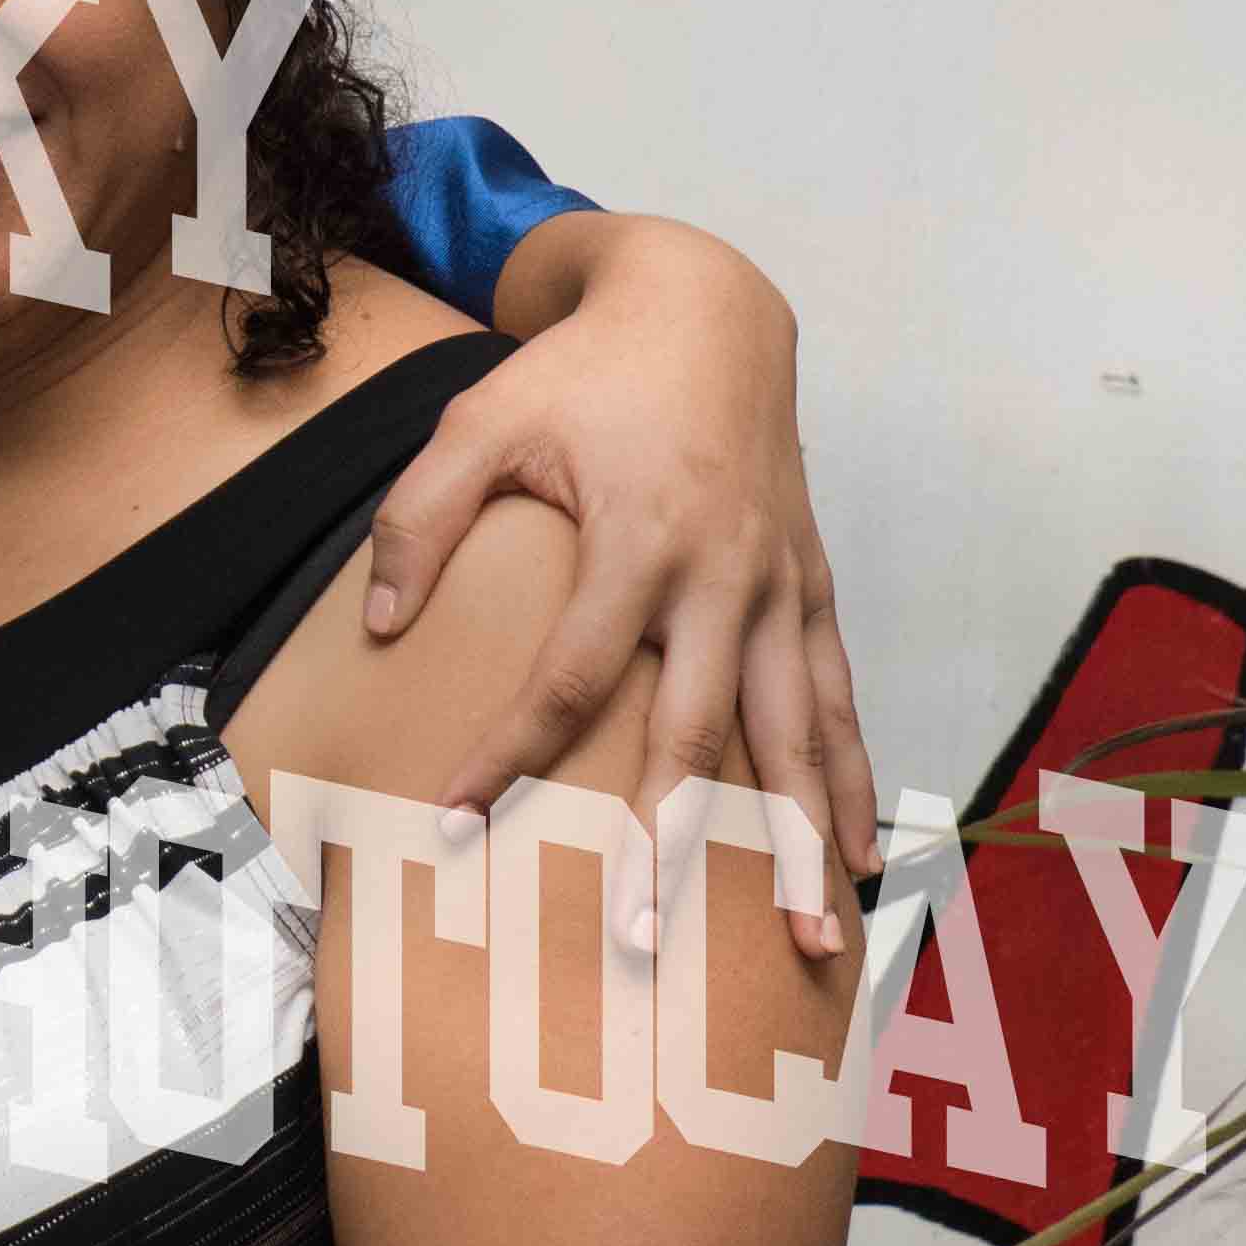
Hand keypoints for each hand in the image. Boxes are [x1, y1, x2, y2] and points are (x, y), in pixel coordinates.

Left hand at [371, 219, 874, 942]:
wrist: (708, 309)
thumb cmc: (585, 373)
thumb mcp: (480, 419)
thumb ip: (419, 519)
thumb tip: (385, 624)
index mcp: (640, 539)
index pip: (568, 676)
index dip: (508, 752)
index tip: (456, 819)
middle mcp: (726, 576)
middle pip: (698, 731)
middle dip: (671, 841)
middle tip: (644, 936)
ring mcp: (781, 586)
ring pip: (797, 732)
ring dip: (802, 838)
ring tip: (813, 933)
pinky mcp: (813, 586)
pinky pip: (837, 696)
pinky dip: (853, 774)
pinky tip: (859, 852)